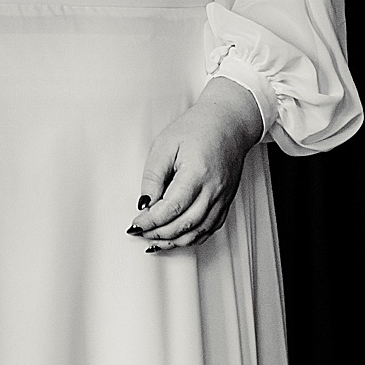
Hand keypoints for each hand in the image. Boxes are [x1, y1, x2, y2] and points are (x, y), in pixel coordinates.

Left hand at [131, 78, 265, 250]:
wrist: (228, 123)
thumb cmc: (197, 128)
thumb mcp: (165, 145)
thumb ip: (153, 177)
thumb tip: (144, 204)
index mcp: (197, 173)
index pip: (172, 208)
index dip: (151, 221)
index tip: (135, 225)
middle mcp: (214, 190)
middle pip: (185, 225)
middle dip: (159, 234)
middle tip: (140, 233)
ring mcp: (223, 198)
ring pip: (198, 232)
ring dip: (174, 241)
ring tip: (153, 240)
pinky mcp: (226, 202)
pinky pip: (209, 229)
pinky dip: (191, 238)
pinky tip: (175, 238)